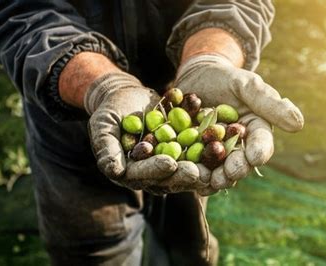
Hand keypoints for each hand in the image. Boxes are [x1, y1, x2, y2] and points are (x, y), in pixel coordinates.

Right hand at [85, 72, 202, 193]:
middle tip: (198, 172)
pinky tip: (221, 142)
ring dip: (202, 165)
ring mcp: (169, 162)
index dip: (155, 170)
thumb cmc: (110, 111)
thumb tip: (114, 171)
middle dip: (183, 174)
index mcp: (129, 172)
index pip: (142, 175)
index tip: (169, 164)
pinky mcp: (183, 150)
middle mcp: (151, 172)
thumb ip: (107, 148)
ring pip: (187, 167)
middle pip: (168, 177)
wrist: (127, 96)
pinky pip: (197, 150)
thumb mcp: (103, 126)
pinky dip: (209, 146)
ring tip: (214, 161)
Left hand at [174, 54, 303, 193]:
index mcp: (255, 131)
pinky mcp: (194, 154)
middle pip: (240, 163)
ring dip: (213, 178)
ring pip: (217, 170)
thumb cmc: (226, 78)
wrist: (197, 76)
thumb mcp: (247, 84)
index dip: (259, 151)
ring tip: (207, 181)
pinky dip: (190, 172)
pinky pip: (193, 165)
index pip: (261, 144)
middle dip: (235, 170)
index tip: (255, 157)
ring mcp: (215, 153)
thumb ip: (268, 103)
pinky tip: (185, 175)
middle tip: (229, 175)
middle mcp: (238, 147)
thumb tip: (298, 124)